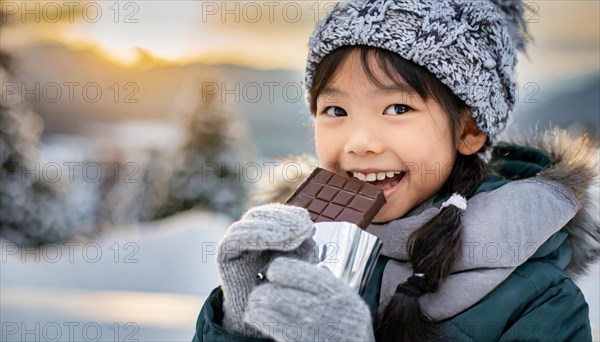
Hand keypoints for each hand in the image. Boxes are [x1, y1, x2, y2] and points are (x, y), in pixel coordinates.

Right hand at [217, 203, 318, 337]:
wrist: (262, 319)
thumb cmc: (283, 291)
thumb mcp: (299, 265)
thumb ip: (305, 246)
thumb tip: (309, 227)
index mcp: (264, 235)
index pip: (275, 215)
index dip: (291, 215)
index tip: (309, 225)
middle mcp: (247, 236)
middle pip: (262, 214)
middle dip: (285, 219)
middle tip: (304, 229)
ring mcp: (234, 243)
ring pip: (250, 222)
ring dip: (274, 226)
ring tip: (295, 236)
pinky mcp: (224, 254)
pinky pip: (235, 237)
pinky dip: (258, 234)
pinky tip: (279, 240)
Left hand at [244, 257, 374, 341]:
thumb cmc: (350, 325)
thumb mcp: (347, 297)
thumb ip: (325, 281)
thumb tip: (302, 267)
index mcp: (331, 289)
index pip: (289, 269)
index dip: (276, 271)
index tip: (274, 277)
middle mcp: (320, 305)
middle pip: (273, 291)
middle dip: (260, 292)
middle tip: (258, 295)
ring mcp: (310, 326)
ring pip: (266, 307)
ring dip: (255, 306)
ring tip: (253, 307)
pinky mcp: (300, 341)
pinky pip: (270, 326)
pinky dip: (258, 319)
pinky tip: (255, 318)